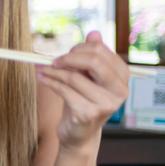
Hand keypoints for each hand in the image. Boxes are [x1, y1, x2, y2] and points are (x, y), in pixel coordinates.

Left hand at [36, 31, 129, 151]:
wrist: (78, 132)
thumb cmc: (82, 100)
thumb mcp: (87, 77)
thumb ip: (92, 56)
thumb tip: (94, 33)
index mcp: (122, 76)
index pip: (101, 51)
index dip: (79, 50)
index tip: (64, 54)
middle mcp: (120, 90)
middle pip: (94, 61)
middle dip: (68, 58)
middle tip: (53, 61)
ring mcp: (106, 103)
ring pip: (74, 77)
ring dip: (53, 71)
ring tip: (41, 70)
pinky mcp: (89, 113)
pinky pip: (64, 91)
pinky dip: (49, 82)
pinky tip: (41, 78)